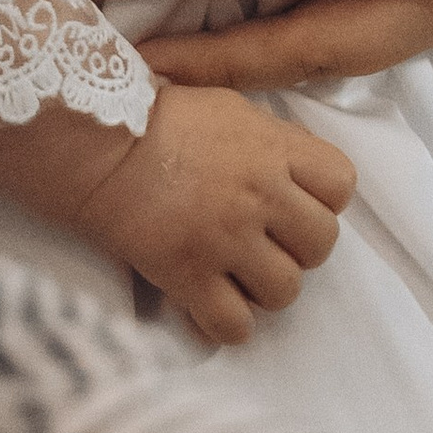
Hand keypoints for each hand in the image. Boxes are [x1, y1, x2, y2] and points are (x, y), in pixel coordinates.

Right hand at [68, 82, 355, 345]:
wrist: (92, 140)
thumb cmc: (154, 116)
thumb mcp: (227, 107)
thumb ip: (273, 139)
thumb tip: (300, 166)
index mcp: (273, 149)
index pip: (341, 185)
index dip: (323, 199)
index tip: (294, 202)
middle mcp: (259, 196)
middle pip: (321, 245)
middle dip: (297, 248)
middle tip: (263, 243)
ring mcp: (225, 239)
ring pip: (285, 291)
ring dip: (263, 289)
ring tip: (233, 275)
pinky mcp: (187, 275)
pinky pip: (234, 326)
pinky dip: (224, 324)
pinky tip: (205, 306)